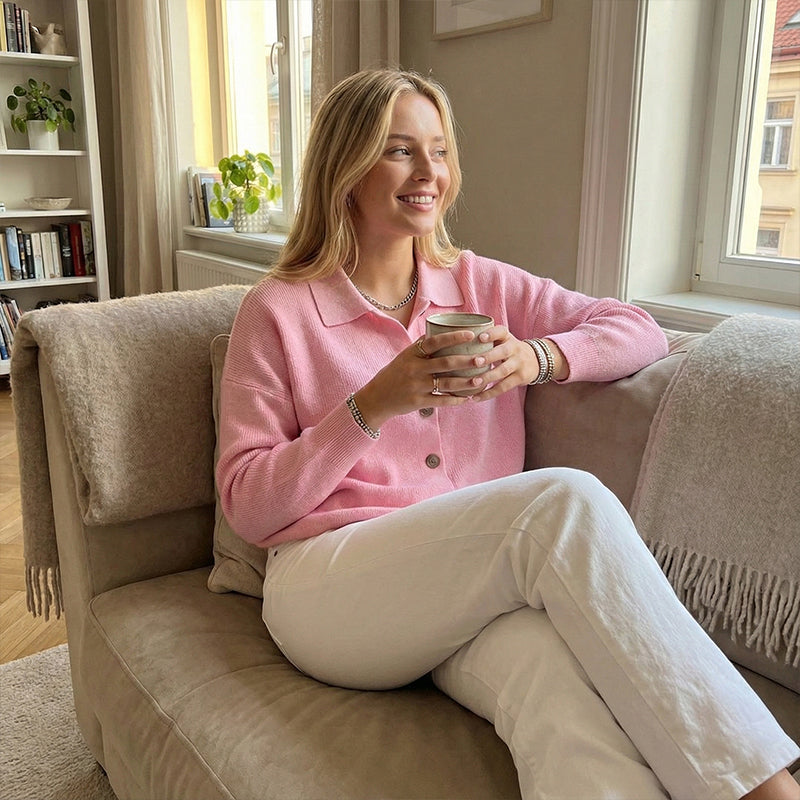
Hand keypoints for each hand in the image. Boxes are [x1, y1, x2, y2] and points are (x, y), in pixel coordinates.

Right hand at [353, 331, 486, 428]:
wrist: (376, 398)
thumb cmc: (393, 375)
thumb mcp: (403, 357)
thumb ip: (421, 348)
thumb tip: (441, 332)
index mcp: (411, 354)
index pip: (434, 342)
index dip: (453, 337)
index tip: (470, 334)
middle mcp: (414, 369)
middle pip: (445, 363)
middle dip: (466, 361)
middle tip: (483, 359)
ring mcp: (416, 386)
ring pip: (446, 383)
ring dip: (466, 382)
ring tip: (480, 380)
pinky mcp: (418, 402)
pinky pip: (441, 400)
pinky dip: (456, 400)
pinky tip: (467, 398)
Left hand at [469, 327, 568, 402]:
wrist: (536, 360)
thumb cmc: (508, 349)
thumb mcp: (502, 340)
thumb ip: (484, 340)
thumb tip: (453, 343)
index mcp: (507, 337)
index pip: (501, 332)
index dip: (492, 334)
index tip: (480, 337)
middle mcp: (514, 348)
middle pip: (503, 352)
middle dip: (489, 357)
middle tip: (475, 361)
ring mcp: (518, 364)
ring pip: (503, 371)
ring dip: (488, 377)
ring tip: (474, 382)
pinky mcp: (520, 378)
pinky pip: (504, 387)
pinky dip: (489, 393)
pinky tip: (476, 397)